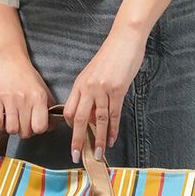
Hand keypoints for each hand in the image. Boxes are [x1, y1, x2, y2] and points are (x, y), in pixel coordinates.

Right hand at [0, 48, 53, 138]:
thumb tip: (50, 127)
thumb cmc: (26, 77)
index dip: (37, 130)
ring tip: (12, 120)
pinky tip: (2, 118)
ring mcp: (9, 100)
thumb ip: (48, 109)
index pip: (40, 127)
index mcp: (39, 98)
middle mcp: (25, 100)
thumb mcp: (43, 90)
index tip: (34, 125)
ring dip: (11, 128)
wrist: (9, 60)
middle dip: (24, 131)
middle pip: (25, 132)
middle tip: (22, 123)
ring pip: (11, 129)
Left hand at [63, 20, 147, 160]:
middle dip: (77, 140)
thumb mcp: (94, 73)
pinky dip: (113, 129)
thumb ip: (90, 93)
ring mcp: (102, 89)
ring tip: (98, 153)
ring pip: (98, 120)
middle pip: (79, 119)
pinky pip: (114, 114)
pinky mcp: (117, 90)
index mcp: (80, 84)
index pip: (70, 110)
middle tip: (76, 155)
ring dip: (99, 139)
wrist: (124, 40)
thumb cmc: (110, 56)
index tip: (76, 138)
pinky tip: (112, 139)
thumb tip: (92, 115)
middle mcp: (88, 88)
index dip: (71, 127)